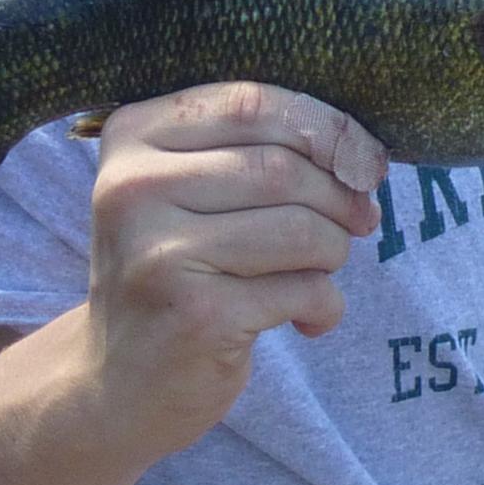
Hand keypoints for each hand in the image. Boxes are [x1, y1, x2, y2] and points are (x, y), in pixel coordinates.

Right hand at [85, 82, 386, 458]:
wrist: (119, 381)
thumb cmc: (175, 269)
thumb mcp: (188, 192)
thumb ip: (256, 151)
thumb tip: (362, 152)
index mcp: (131, 138)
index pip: (251, 103)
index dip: (326, 126)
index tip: (364, 161)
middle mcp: (133, 189)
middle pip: (283, 167)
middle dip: (340, 197)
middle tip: (358, 223)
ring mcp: (161, 254)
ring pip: (301, 228)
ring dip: (335, 251)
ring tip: (320, 271)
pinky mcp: (198, 314)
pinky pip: (304, 289)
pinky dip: (325, 304)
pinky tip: (306, 319)